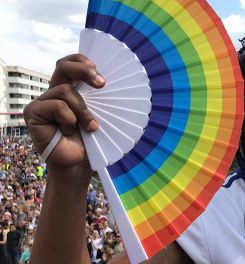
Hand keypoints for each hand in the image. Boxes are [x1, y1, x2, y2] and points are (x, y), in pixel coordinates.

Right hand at [23, 54, 104, 179]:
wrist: (78, 163)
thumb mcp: (98, 115)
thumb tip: (108, 81)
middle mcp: (54, 93)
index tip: (98, 68)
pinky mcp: (33, 112)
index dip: (81, 61)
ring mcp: (42, 102)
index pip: (70, 64)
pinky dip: (68, 119)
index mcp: (70, 90)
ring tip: (90, 127)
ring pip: (66, 91)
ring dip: (83, 110)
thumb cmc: (89, 140)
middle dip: (83, 70)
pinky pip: (56, 106)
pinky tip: (69, 131)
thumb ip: (97, 98)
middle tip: (102, 84)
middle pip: (63, 67)